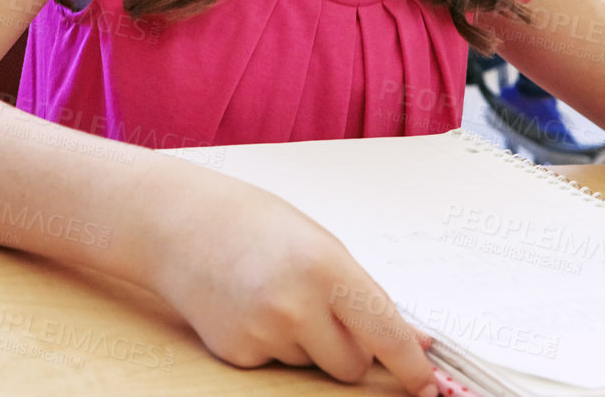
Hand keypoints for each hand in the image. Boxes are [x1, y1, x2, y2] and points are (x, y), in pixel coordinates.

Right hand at [146, 177, 437, 394]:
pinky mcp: (237, 353)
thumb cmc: (254, 225)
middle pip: (352, 365)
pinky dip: (271, 344)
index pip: (385, 334)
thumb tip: (416, 340)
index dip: (411, 366)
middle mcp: (295, 305)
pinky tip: (248, 307)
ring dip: (306, 342)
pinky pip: (277, 365)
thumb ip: (365, 295)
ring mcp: (263, 333)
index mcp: (325, 267)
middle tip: (319, 306)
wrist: (177, 223)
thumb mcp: (320, 244)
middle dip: (349, 347)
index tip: (426, 387)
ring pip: (313, 366)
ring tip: (272, 294)